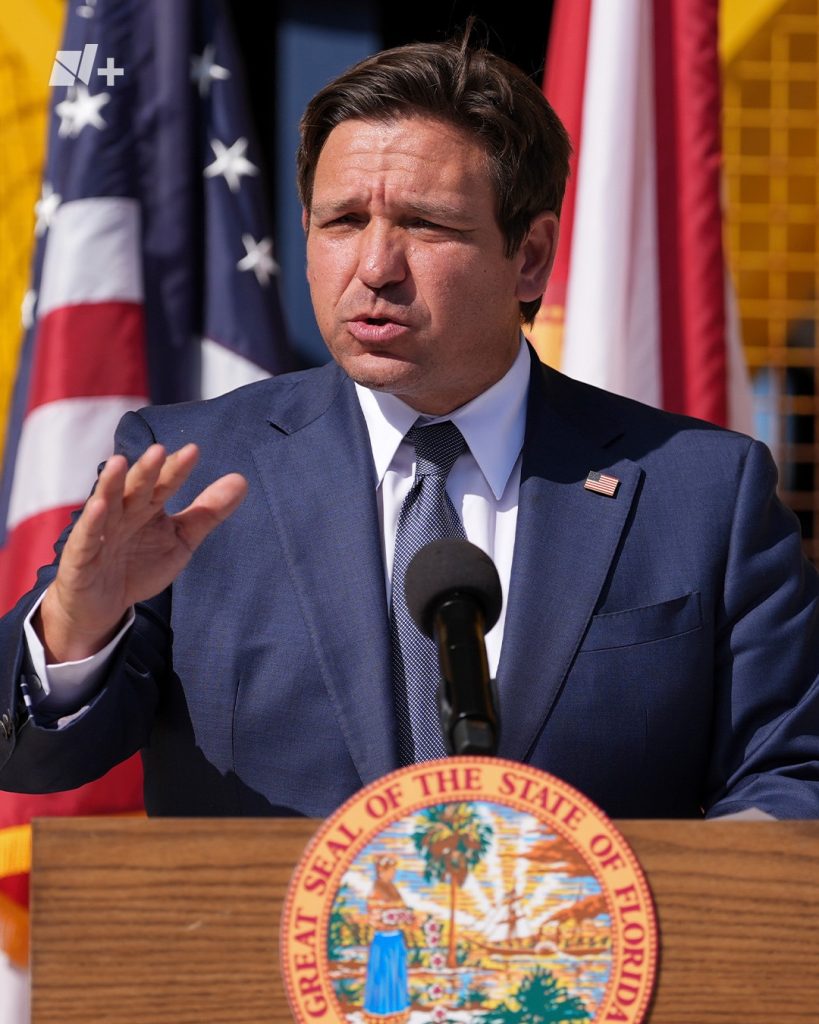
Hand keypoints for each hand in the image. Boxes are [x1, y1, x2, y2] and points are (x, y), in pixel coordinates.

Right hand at [37, 443, 247, 662]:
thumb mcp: (181, 539)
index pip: (164, 484)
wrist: (104, 604)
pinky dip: (92, 521)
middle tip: (160, 451)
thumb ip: (207, 512)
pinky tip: (99, 505)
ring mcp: (101, 531)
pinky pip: (87, 536)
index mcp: (148, 506)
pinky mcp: (81, 555)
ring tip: (121, 462)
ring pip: (107, 503)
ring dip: (113, 483)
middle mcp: (124, 512)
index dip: (176, 469)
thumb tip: (241, 480)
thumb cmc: (140, 564)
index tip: (193, 451)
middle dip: (147, 470)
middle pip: (137, 488)